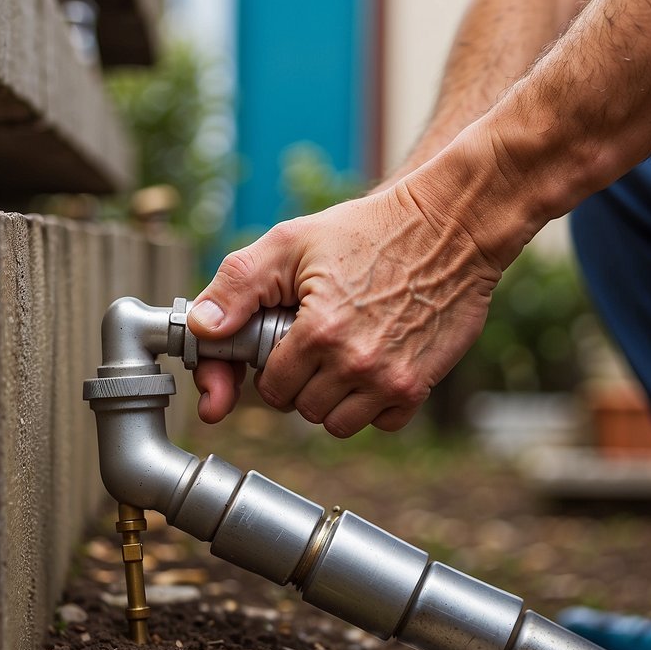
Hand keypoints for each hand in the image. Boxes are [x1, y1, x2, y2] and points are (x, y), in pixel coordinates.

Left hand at [188, 182, 503, 435]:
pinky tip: (373, 363)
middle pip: (302, 409)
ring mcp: (390, 379)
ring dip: (332, 397)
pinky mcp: (419, 387)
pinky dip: (372, 403)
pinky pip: (380, 423)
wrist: (449, 226)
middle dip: (299, 381)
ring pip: (338, 423)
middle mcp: (355, 363)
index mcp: (318, 331)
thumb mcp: (290, 243)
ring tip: (341, 353)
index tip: (279, 351)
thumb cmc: (367, 231)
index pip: (271, 389)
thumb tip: (201, 328)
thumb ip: (236, 286)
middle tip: (315, 341)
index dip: (270, 369)